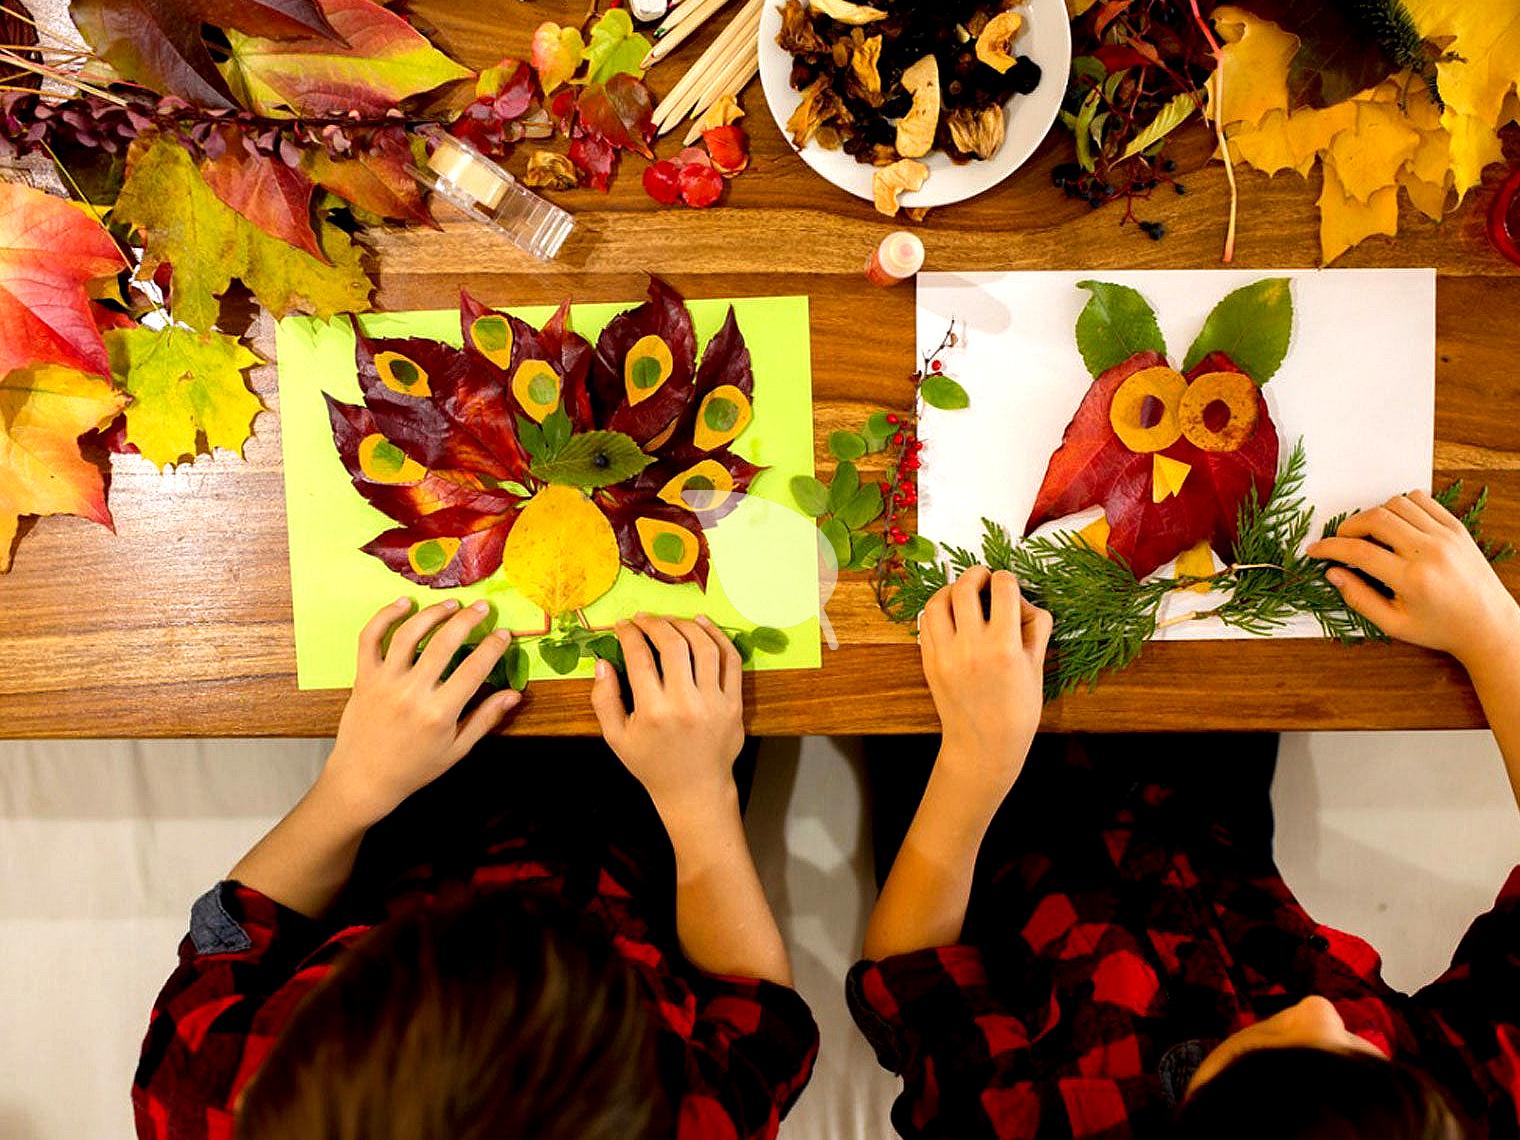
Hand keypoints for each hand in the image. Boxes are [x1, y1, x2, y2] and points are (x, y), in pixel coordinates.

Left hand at [321, 598, 521, 825]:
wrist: (363, 780)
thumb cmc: (414, 768)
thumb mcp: (457, 750)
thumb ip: (485, 719)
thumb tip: (515, 695)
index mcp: (439, 713)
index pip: (475, 668)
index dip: (493, 647)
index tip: (503, 634)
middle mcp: (411, 693)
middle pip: (444, 642)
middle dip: (468, 619)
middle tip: (482, 607)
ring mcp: (385, 682)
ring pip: (409, 633)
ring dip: (433, 613)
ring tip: (451, 604)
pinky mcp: (364, 677)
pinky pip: (371, 638)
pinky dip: (385, 616)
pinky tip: (404, 604)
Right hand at [591, 614, 743, 816]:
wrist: (694, 790)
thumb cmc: (651, 764)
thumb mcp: (616, 737)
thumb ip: (604, 699)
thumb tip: (602, 662)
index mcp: (653, 712)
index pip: (640, 657)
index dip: (629, 633)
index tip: (623, 625)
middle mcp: (685, 704)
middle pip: (673, 645)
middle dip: (655, 623)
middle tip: (644, 618)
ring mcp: (714, 703)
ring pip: (704, 647)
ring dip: (685, 625)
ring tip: (670, 620)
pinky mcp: (734, 704)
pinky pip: (730, 660)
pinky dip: (718, 637)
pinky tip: (702, 624)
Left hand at [920, 566, 1051, 797]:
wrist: (984, 746)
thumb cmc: (1017, 710)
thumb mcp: (1036, 667)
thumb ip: (1035, 628)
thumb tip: (1024, 600)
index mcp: (1004, 647)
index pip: (1003, 587)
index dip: (1008, 579)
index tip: (1009, 586)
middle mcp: (971, 647)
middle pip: (966, 587)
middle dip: (977, 574)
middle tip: (984, 578)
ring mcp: (945, 654)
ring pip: (937, 600)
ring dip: (950, 588)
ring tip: (962, 593)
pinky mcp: (929, 662)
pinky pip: (925, 622)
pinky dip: (936, 610)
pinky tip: (949, 614)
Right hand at [1307, 490, 1519, 670]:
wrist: (1488, 625)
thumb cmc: (1440, 628)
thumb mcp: (1393, 624)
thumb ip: (1359, 598)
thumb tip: (1333, 574)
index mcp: (1412, 579)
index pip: (1359, 552)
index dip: (1329, 548)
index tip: (1315, 550)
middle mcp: (1430, 552)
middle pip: (1375, 519)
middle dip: (1348, 527)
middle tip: (1340, 541)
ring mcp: (1446, 536)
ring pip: (1397, 504)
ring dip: (1374, 515)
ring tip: (1367, 534)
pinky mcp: (1456, 528)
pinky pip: (1422, 500)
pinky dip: (1401, 506)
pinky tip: (1395, 524)